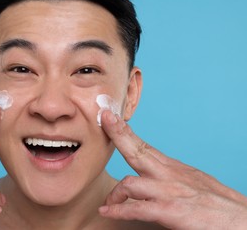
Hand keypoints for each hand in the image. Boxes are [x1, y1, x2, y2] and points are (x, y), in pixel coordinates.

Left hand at [98, 111, 246, 228]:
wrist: (243, 222)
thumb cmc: (218, 205)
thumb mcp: (194, 183)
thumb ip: (171, 177)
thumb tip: (155, 177)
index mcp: (173, 168)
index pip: (144, 146)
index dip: (125, 131)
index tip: (111, 118)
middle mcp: (170, 175)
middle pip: (137, 150)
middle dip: (119, 134)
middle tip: (104, 119)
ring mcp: (170, 191)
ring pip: (130, 182)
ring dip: (115, 193)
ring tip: (109, 202)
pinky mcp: (171, 211)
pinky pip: (137, 208)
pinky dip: (119, 210)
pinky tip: (107, 211)